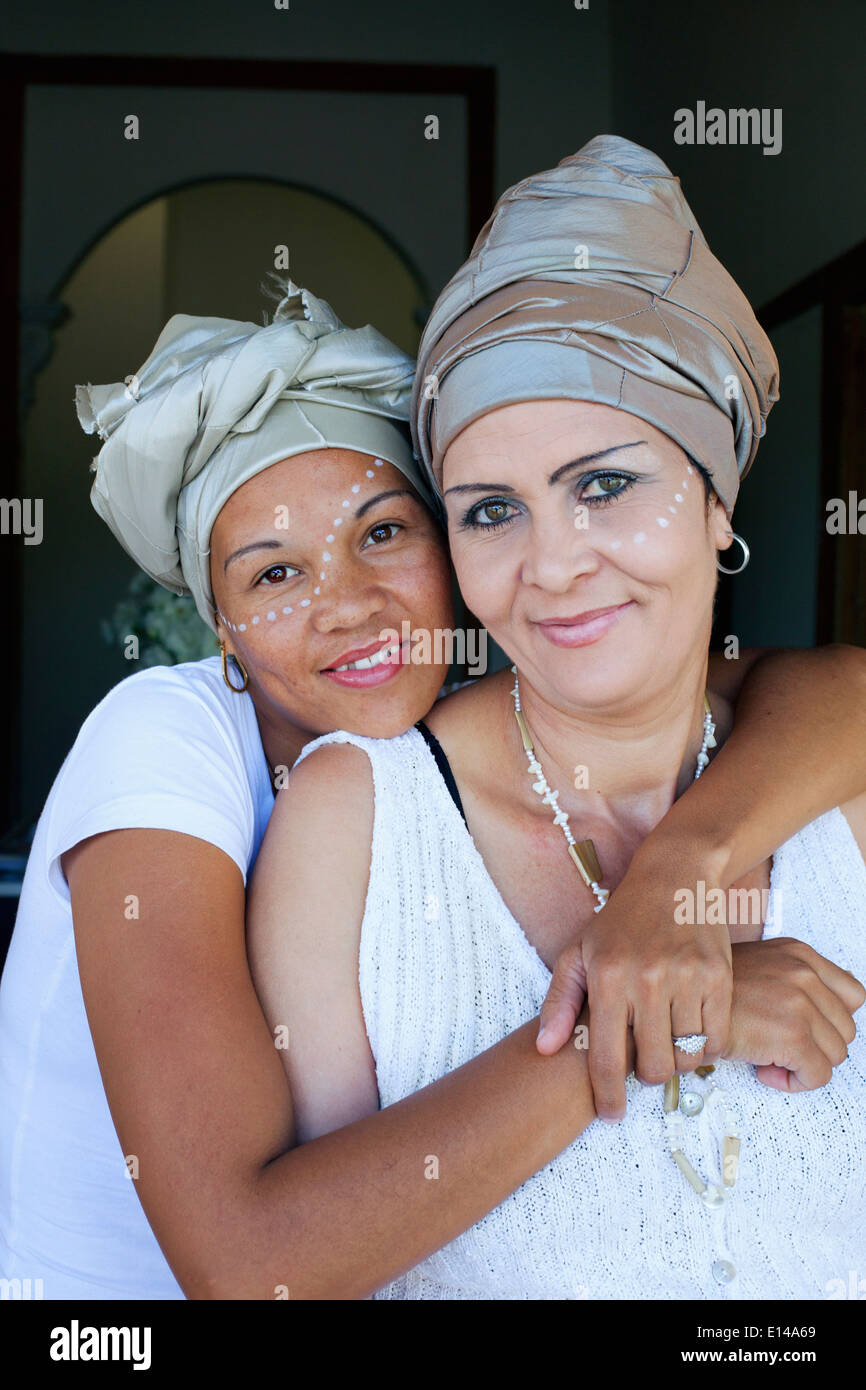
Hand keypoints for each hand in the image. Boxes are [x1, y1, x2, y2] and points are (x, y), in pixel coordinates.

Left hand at [537, 844, 732, 1122]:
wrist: (673, 877)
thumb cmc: (620, 920)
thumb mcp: (578, 953)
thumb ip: (559, 1002)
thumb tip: (544, 1049)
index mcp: (607, 978)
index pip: (606, 1058)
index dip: (608, 1097)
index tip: (611, 1114)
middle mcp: (647, 980)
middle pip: (652, 1066)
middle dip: (646, 1075)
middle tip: (643, 1061)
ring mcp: (687, 978)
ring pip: (687, 1056)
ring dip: (677, 1060)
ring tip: (667, 1043)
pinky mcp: (719, 977)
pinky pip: (717, 1037)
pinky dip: (706, 1046)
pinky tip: (693, 1032)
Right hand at [726, 937, 865, 1090]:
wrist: (678, 1004)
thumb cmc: (711, 993)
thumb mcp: (758, 966)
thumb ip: (791, 979)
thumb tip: (819, 1009)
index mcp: (800, 955)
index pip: (852, 994)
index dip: (831, 1020)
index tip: (805, 1029)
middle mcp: (805, 974)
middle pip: (845, 1030)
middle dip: (816, 1046)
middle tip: (781, 1047)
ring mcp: (801, 1004)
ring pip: (835, 1055)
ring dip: (804, 1064)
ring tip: (770, 1057)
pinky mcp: (793, 1036)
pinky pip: (818, 1075)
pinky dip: (794, 1081)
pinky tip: (764, 1068)